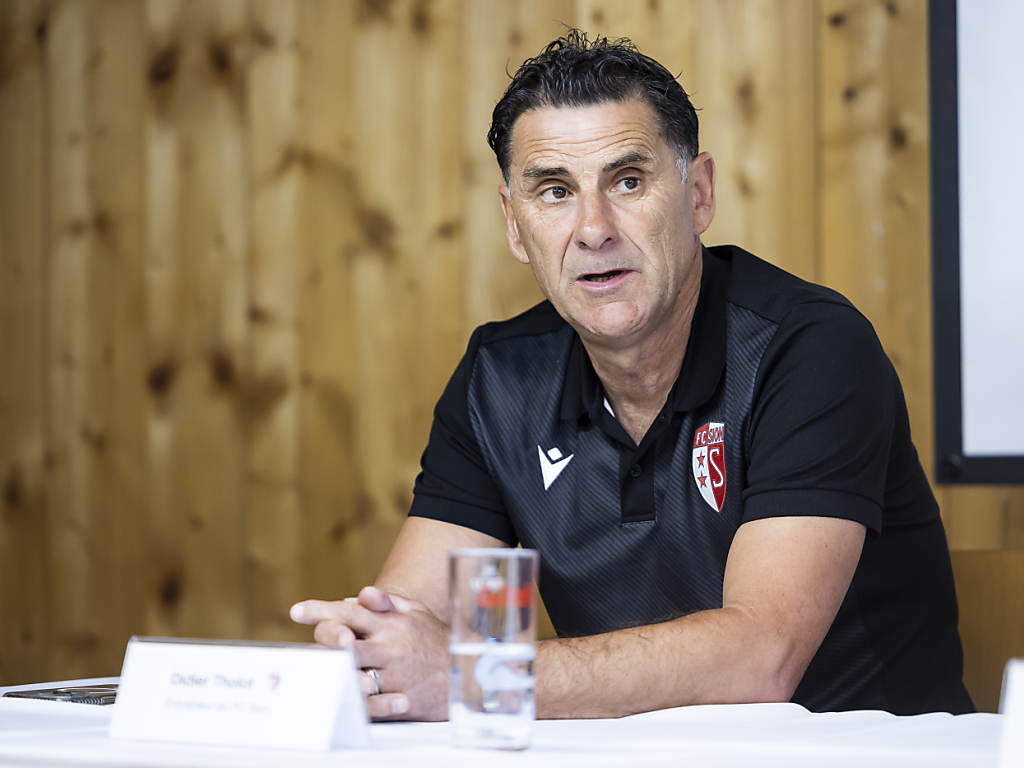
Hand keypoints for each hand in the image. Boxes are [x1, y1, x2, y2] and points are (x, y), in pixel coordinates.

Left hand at [290, 586, 448, 720]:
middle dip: (320, 640)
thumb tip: (360, 594)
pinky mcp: (398, 699)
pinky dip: (351, 699)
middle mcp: (389, 646)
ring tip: (309, 671)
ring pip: (352, 671)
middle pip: (344, 640)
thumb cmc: (436, 641)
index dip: (321, 610)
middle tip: (300, 645)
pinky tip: (335, 697)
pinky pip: (369, 701)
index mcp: (390, 624)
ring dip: (329, 670)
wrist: (465, 673)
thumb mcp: (417, 613)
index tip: (296, 611)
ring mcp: (393, 674)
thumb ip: (388, 602)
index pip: (350, 611)